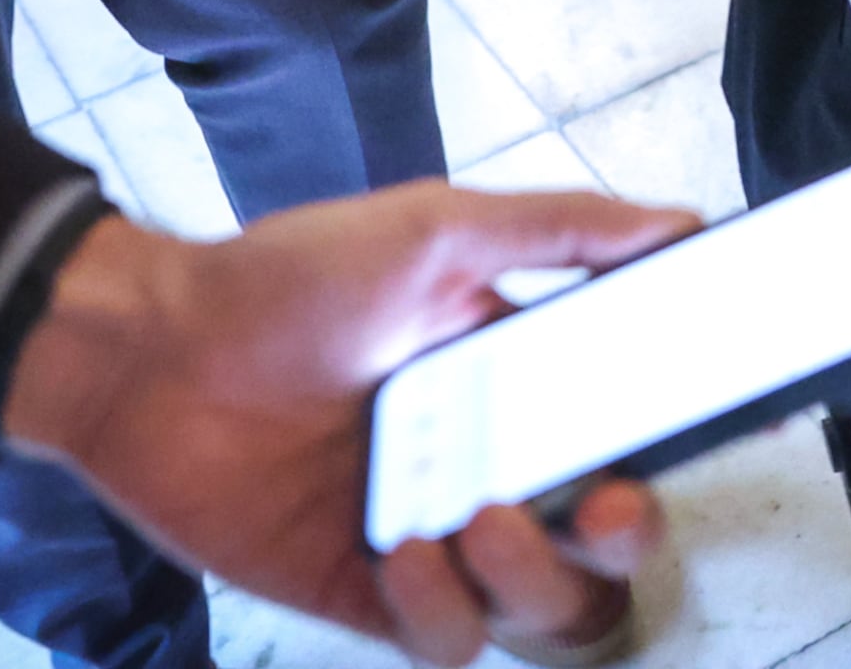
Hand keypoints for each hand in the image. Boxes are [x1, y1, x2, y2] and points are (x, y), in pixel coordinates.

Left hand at [2, 184, 700, 665]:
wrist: (151, 347)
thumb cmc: (287, 279)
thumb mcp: (438, 229)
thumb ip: (562, 229)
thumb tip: (678, 223)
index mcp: (518, 389)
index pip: (627, 442)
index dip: (673, 458)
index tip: (699, 444)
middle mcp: (484, 471)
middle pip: (598, 551)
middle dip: (619, 541)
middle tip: (600, 504)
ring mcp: (428, 539)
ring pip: (533, 610)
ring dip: (527, 577)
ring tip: (477, 518)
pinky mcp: (363, 595)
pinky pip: (444, 640)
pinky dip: (441, 607)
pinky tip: (401, 547)